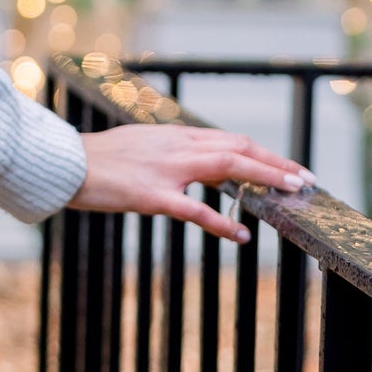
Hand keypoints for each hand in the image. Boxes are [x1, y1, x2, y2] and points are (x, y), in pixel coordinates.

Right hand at [67, 124, 313, 242]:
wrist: (66, 163)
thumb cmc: (97, 160)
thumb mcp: (139, 148)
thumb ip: (168, 155)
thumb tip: (193, 169)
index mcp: (173, 136)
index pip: (228, 140)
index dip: (262, 153)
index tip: (286, 166)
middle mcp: (176, 146)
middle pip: (237, 148)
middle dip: (275, 163)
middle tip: (304, 179)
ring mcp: (166, 170)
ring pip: (227, 166)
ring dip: (264, 178)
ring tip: (291, 193)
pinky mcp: (152, 195)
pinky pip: (195, 209)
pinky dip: (222, 221)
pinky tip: (240, 235)